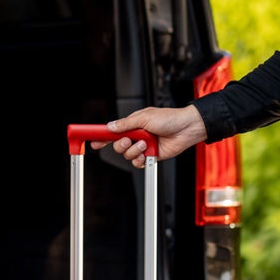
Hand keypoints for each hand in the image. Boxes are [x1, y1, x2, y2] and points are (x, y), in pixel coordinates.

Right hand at [94, 105, 208, 166]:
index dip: (103, 136)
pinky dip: (140, 160)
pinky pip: (138, 162)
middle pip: (118, 145)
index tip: (94, 141)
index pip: (113, 131)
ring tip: (146, 143)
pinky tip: (146, 153)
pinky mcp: (151, 156)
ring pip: (128, 155)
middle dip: (121, 145)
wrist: (186, 128)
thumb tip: (111, 127)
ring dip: (135, 150)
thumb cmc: (169, 118)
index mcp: (133, 124)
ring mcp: (143, 146)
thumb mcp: (144, 117)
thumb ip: (125, 124)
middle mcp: (136, 136)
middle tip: (129, 140)